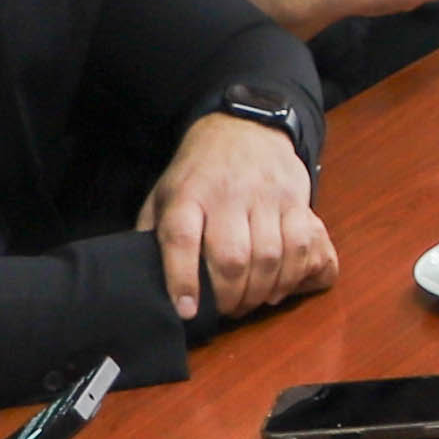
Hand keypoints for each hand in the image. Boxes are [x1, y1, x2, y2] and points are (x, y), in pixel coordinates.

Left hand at [151, 106, 332, 321]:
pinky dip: (290, 276)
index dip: (183, 278)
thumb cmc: (199, 172)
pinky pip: (299, 245)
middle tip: (224, 312)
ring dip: (259, 292)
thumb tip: (140, 276)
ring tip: (249, 303)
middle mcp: (226, 194)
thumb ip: (152, 232)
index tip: (186, 310)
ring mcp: (264, 196)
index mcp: (187, 194)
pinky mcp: (295, 199)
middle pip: (231, 256)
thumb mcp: (165, 193)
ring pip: (268, 256)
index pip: (181, 238)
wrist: (245, 127)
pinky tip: (277, 289)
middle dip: (229, 296)